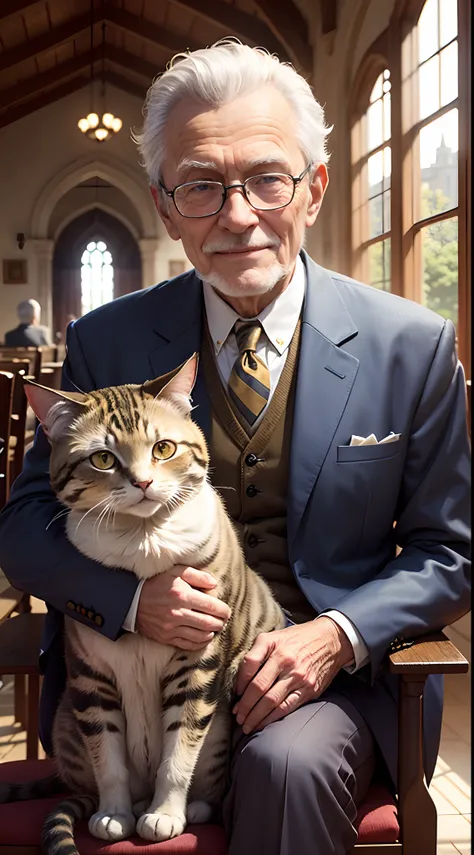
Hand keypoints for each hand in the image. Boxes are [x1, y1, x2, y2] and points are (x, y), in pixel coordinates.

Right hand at [136, 565, 230, 649]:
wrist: (132, 601)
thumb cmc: (157, 583)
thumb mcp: (176, 571)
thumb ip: (197, 575)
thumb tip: (214, 584)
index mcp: (182, 595)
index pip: (212, 606)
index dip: (224, 610)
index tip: (226, 611)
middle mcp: (178, 613)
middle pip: (209, 623)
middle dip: (221, 622)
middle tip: (223, 620)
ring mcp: (171, 628)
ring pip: (201, 636)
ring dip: (212, 633)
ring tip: (214, 628)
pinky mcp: (166, 638)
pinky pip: (189, 645)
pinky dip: (201, 643)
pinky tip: (204, 636)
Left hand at [233, 617, 353, 733]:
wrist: (331, 640)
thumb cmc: (297, 638)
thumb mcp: (275, 635)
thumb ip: (257, 652)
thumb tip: (241, 677)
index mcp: (274, 645)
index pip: (249, 665)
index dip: (239, 682)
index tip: (235, 695)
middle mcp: (286, 661)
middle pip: (258, 687)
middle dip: (245, 705)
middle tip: (237, 716)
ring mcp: (299, 677)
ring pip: (271, 701)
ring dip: (256, 716)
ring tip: (247, 725)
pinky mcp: (309, 689)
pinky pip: (287, 707)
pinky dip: (272, 718)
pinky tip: (263, 724)